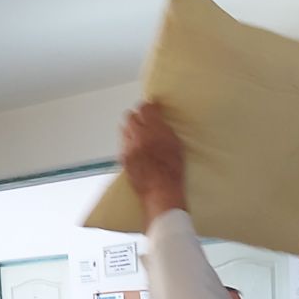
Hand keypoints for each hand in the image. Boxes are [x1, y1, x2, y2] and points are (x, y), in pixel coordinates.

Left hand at [120, 103, 187, 223]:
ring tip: (140, 134)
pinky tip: (136, 147)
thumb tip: (159, 120)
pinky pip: (122, 143)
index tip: (154, 108)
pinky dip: (128, 142)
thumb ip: (165, 129)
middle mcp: (138, 136)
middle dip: (138, 116)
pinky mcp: (123, 158)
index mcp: (154, 131)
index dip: (150, 106)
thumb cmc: (173, 170)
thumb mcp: (176, 145)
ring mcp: (128, 147)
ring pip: (124, 129)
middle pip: (131, 116)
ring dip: (131, 128)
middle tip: (145, 121)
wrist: (160, 191)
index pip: (145, 108)